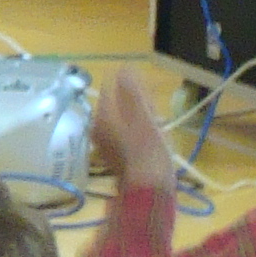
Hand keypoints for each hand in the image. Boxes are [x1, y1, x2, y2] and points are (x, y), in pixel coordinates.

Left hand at [90, 69, 176, 193]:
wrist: (149, 188)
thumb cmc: (149, 150)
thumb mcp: (142, 116)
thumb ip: (132, 91)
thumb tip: (123, 68)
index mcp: (102, 115)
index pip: (115, 88)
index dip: (137, 91)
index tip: (150, 104)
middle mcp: (98, 127)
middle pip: (121, 104)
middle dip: (141, 107)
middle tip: (155, 121)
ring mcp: (105, 142)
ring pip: (127, 118)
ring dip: (144, 120)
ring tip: (157, 133)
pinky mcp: (115, 153)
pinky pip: (129, 133)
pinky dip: (142, 134)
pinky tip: (154, 142)